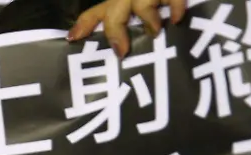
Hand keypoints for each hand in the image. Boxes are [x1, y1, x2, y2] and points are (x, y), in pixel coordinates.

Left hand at [69, 0, 186, 56]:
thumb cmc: (158, 1)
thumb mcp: (135, 9)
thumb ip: (123, 25)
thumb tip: (112, 53)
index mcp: (118, 2)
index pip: (95, 13)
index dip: (83, 25)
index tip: (73, 39)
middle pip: (114, 11)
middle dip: (116, 32)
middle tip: (122, 52)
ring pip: (142, 4)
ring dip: (148, 21)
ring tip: (155, 32)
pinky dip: (174, 9)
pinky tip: (177, 19)